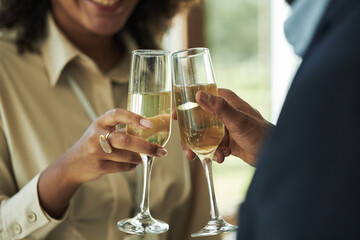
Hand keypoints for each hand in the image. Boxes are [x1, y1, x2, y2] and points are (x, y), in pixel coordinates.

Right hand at [38, 108, 166, 217]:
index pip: (117, 114)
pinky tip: (134, 164)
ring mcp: (96, 152)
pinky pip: (122, 167)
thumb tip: (153, 128)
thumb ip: (122, 128)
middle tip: (161, 151)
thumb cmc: (94, 143)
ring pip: (126, 156)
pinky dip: (132, 166)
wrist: (72, 164)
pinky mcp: (98, 167)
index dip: (133, 117)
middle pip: (125, 140)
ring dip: (140, 158)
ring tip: (145, 157)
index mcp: (100, 122)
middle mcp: (97, 135)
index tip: (149, 124)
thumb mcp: (103, 130)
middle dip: (146, 146)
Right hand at [175, 89, 271, 165]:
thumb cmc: (259, 133)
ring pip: (205, 136)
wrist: (273, 155)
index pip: (202, 98)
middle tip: (186, 147)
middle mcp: (224, 113)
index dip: (187, 105)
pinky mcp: (228, 141)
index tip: (176, 115)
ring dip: (202, 147)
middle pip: (200, 120)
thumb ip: (219, 108)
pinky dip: (215, 153)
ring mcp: (226, 128)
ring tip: (199, 157)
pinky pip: (214, 146)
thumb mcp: (237, 120)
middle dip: (192, 135)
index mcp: (227, 102)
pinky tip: (221, 157)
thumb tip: (199, 94)